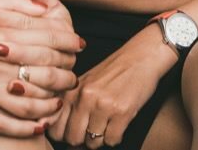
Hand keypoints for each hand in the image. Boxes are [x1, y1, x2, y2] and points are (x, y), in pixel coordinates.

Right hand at [0, 0, 81, 137]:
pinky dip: (26, 127)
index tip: (77, 46)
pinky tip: (38, 124)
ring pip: (29, 102)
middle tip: (74, 77)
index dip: (67, 43)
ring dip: (51, 103)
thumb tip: (44, 8)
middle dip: (66, 75)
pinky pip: (4, 123)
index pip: (46, 39)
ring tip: (60, 101)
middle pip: (44, 71)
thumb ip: (12, 3)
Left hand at [49, 29, 172, 146]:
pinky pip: (112, 140)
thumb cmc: (115, 71)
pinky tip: (119, 123)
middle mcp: (85, 98)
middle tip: (92, 131)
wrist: (142, 57)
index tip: (74, 132)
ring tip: (108, 123)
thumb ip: (72, 103)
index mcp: (73, 90)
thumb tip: (62, 131)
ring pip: (93, 142)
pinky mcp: (122, 112)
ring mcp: (103, 105)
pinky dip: (116, 137)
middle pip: (73, 139)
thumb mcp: (86, 82)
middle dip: (82, 140)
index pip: (55, 128)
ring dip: (101, 138)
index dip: (64, 135)